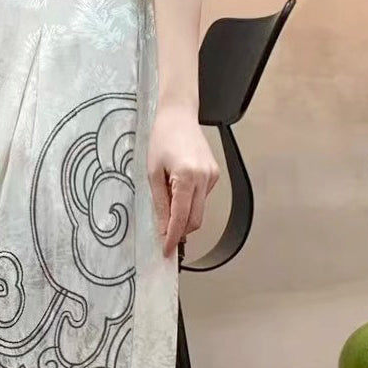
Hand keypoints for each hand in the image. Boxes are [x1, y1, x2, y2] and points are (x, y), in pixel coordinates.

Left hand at [147, 101, 220, 256]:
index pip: (181, 218)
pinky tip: (179, 187)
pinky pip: (202, 198)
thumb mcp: (153, 174)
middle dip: (180, 231)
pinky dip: (190, 202)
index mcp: (187, 177)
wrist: (179, 115)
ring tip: (168, 200)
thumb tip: (164, 230)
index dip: (173, 237)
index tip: (167, 252)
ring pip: (199, 211)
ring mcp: (213, 176)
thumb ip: (160, 204)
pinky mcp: (215, 174)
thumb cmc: (161, 139)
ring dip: (184, 216)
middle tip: (164, 234)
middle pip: (194, 220)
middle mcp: (204, 178)